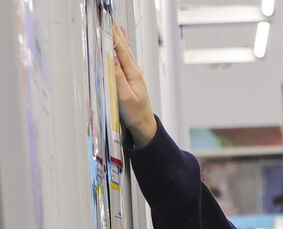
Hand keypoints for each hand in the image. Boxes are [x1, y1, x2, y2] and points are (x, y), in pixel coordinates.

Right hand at [112, 25, 156, 146]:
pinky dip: (121, 48)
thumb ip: (118, 77)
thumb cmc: (135, 114)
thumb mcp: (124, 97)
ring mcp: (133, 74)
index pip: (121, 48)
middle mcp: (134, 71)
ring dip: (119, 36)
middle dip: (115, 30)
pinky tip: (120, 44)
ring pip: (125, 51)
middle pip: (123, 46)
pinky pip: (125, 59)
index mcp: (133, 73)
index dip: (113, 33)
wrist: (144, 126)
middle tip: (108, 15)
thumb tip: (112, 58)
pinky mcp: (130, 79)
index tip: (107, 19)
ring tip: (114, 23)